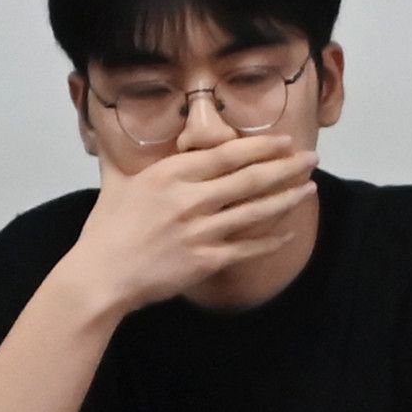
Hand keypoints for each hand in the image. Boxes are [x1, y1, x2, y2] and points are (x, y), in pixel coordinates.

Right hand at [63, 130, 319, 319]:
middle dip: (287, 167)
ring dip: (288, 198)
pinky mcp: (206, 260)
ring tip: (310, 187)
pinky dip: (272, 241)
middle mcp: (190, 200)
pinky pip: (248, 248)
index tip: (285, 140)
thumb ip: (119, 157)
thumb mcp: (114, 184)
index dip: (261, 147)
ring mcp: (200, 232)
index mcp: (171, 175)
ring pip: (256, 211)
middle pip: (251, 179)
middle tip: (312, 158)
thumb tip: (104, 134)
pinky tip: (290, 232)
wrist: (99, 277)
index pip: (227, 154)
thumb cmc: (105, 231)